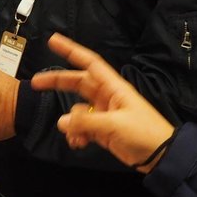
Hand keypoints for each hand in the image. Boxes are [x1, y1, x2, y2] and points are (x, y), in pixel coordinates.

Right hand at [30, 33, 174, 171]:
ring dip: (71, 123)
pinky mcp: (103, 130)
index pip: (90, 63)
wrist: (161, 156)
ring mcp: (104, 114)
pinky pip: (82, 127)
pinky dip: (77, 135)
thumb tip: (61, 121)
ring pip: (77, 111)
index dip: (72, 50)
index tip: (53, 40)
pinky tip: (79, 144)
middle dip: (58, 83)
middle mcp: (107, 97)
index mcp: (113, 88)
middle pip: (78, 83)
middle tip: (35, 84)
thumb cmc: (144, 133)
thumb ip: (86, 122)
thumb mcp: (114, 125)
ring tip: (75, 137)